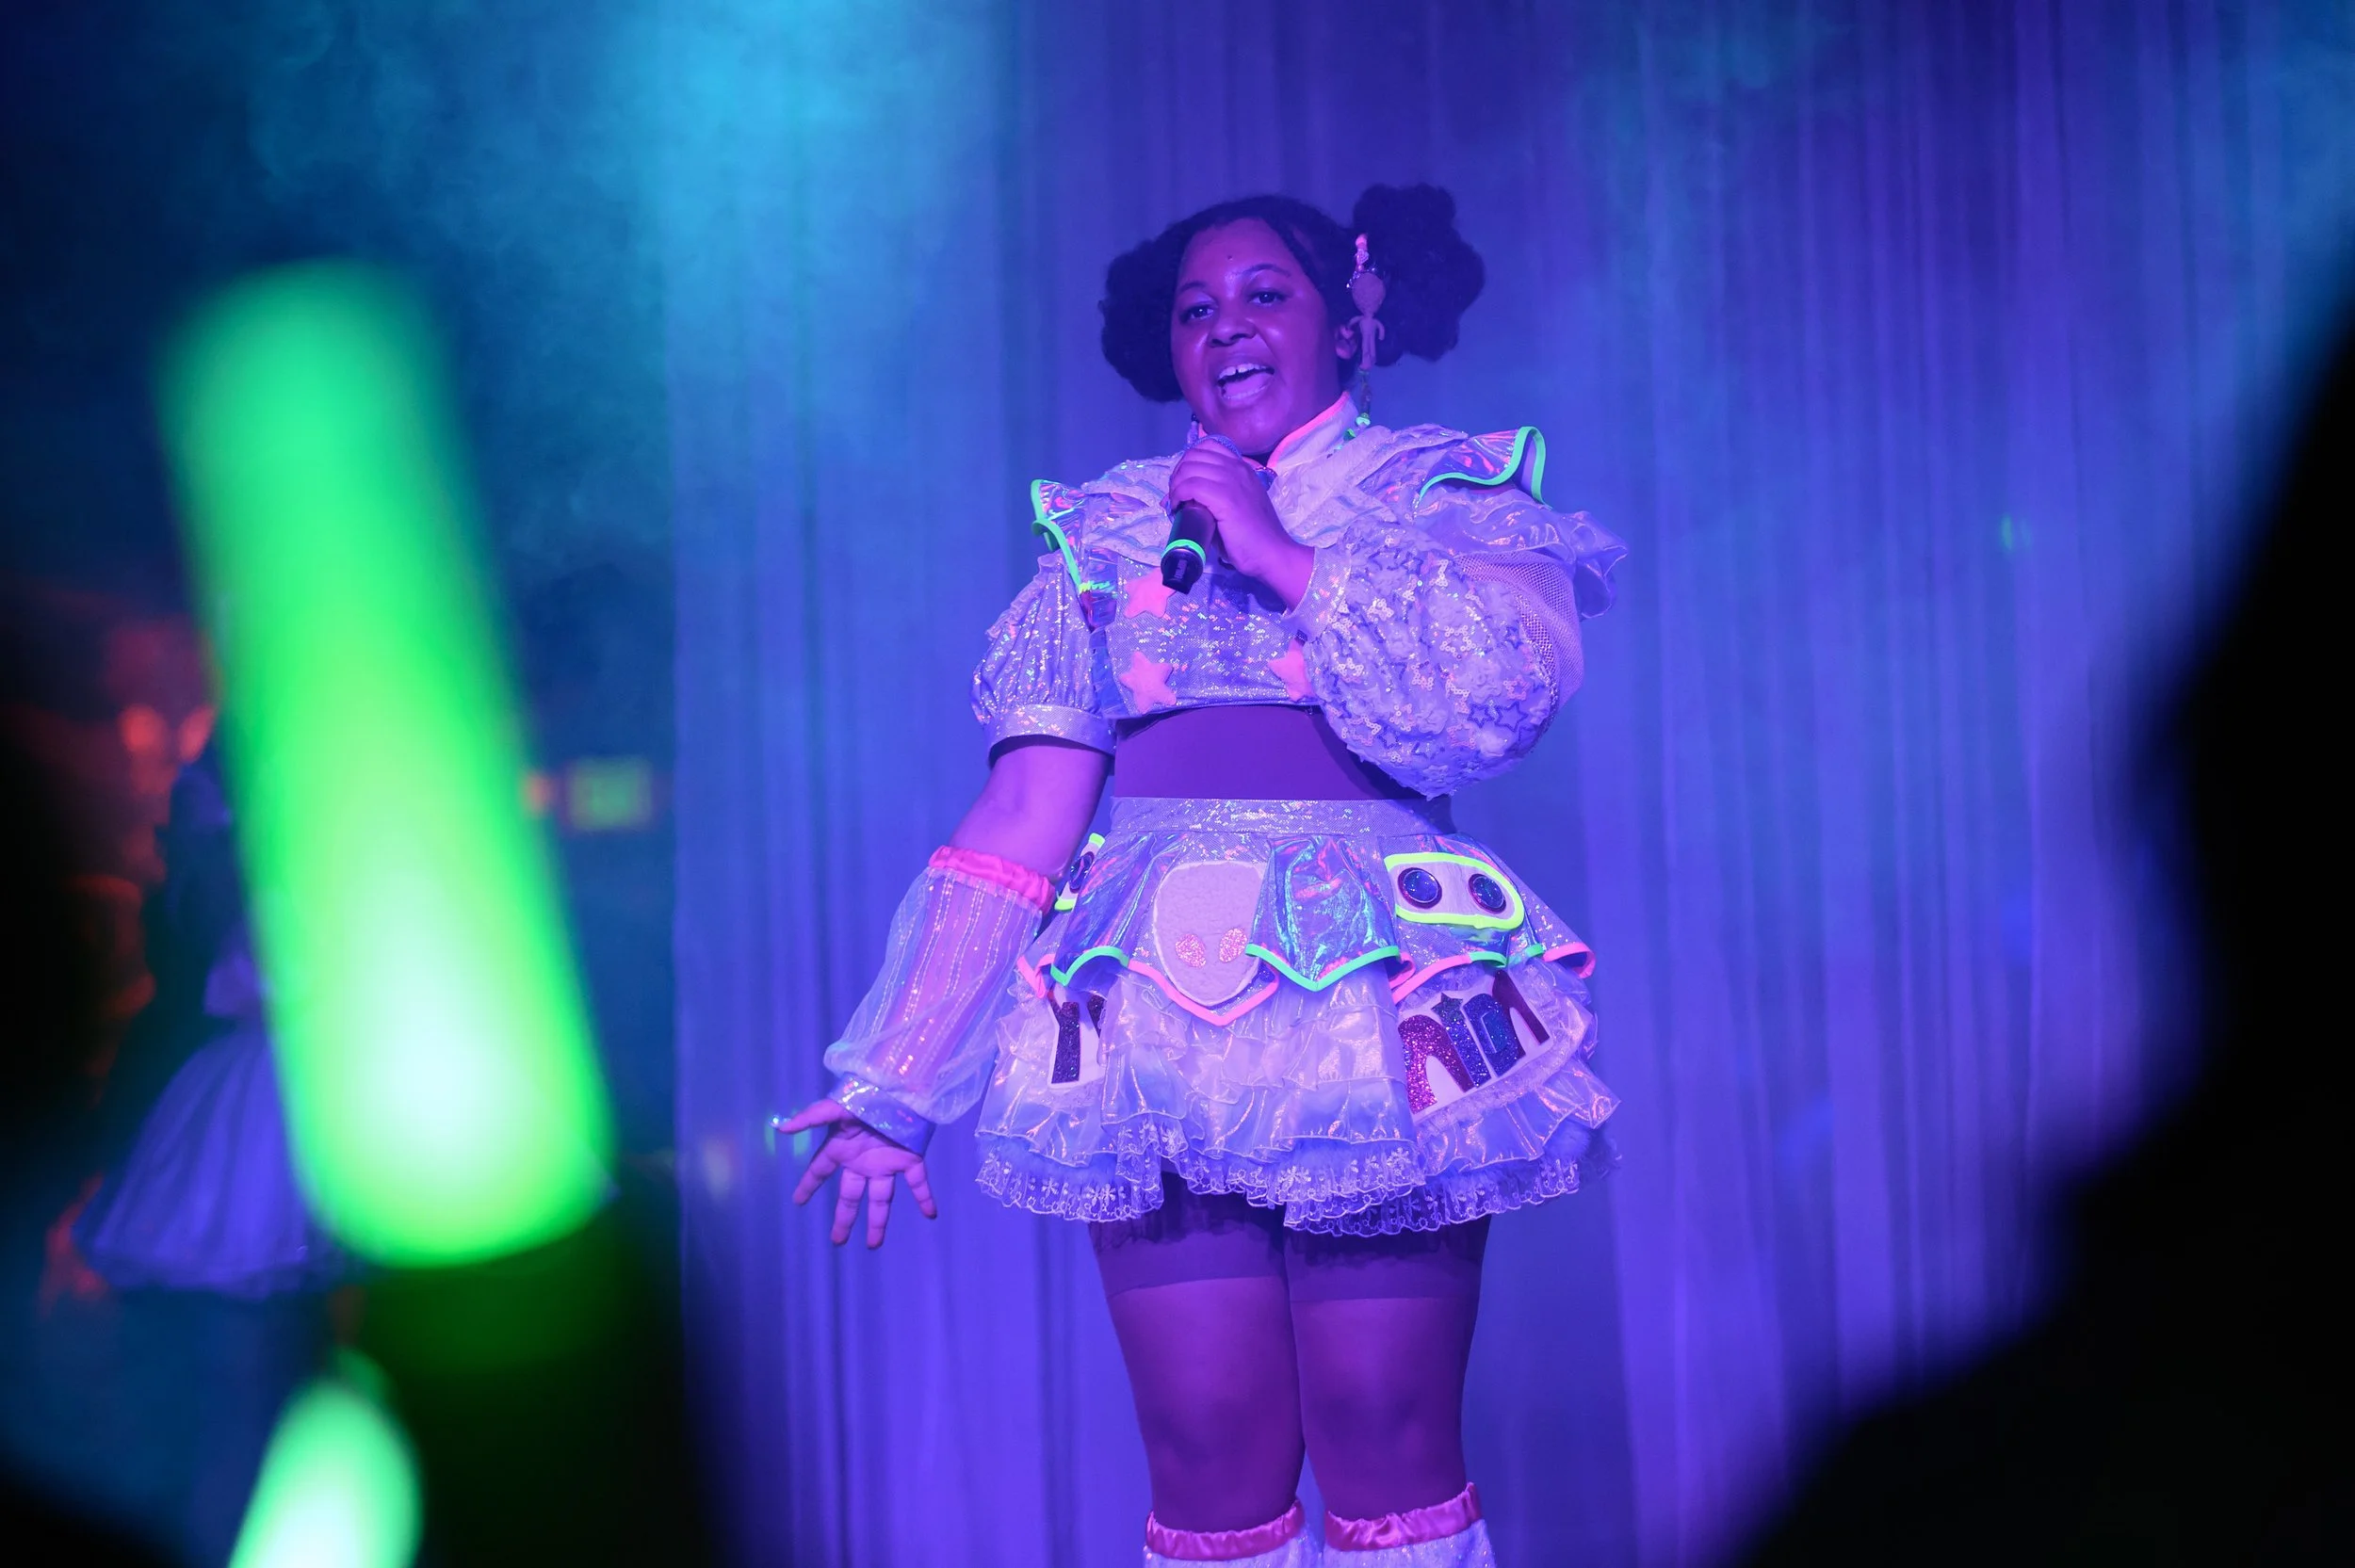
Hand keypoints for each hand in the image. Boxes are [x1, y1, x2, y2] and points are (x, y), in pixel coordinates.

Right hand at [776, 1099, 937, 1247]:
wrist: (898, 1085)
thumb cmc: (864, 1095)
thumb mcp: (834, 1107)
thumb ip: (810, 1118)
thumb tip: (780, 1128)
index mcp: (842, 1150)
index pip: (819, 1172)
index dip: (808, 1186)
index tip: (798, 1201)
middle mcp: (863, 1162)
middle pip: (851, 1197)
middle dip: (844, 1219)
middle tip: (838, 1241)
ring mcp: (886, 1163)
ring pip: (882, 1199)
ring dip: (879, 1222)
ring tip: (874, 1245)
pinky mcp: (910, 1159)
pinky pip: (918, 1182)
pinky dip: (925, 1198)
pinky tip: (931, 1215)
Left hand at [1167, 441, 1314, 606]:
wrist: (1272, 553)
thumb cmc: (1253, 536)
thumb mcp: (1235, 506)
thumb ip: (1214, 497)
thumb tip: (1183, 500)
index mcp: (1242, 467)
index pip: (1208, 446)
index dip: (1189, 461)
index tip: (1185, 482)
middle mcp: (1237, 468)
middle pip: (1194, 455)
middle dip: (1178, 473)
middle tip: (1176, 495)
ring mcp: (1231, 480)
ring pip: (1189, 469)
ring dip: (1176, 485)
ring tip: (1176, 503)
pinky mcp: (1224, 497)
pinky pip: (1191, 485)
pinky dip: (1178, 495)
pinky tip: (1179, 507)